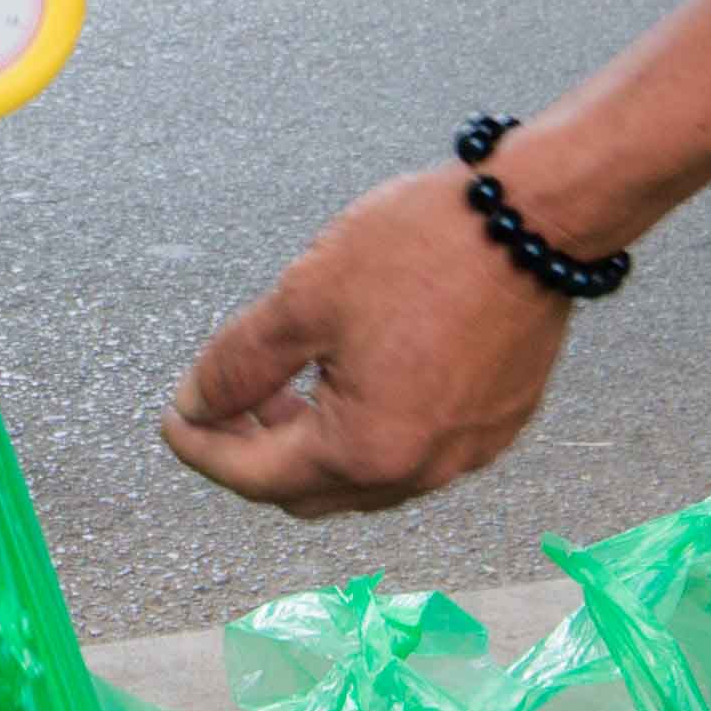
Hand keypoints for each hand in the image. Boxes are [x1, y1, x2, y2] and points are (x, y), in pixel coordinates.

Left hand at [162, 170, 576, 515]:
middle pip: (310, 492)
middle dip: (257, 455)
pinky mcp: (499, 424)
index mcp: (367, 450)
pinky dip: (370, 432)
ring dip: (316, 445)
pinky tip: (357, 375)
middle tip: (227, 403)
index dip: (203, 448)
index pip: (257, 476)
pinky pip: (416, 452)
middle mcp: (422, 470)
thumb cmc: (426, 248)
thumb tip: (197, 406)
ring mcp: (468, 453)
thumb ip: (239, 363)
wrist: (537, 218)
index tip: (174, 420)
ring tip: (288, 388)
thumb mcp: (306, 297)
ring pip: (365, 478)